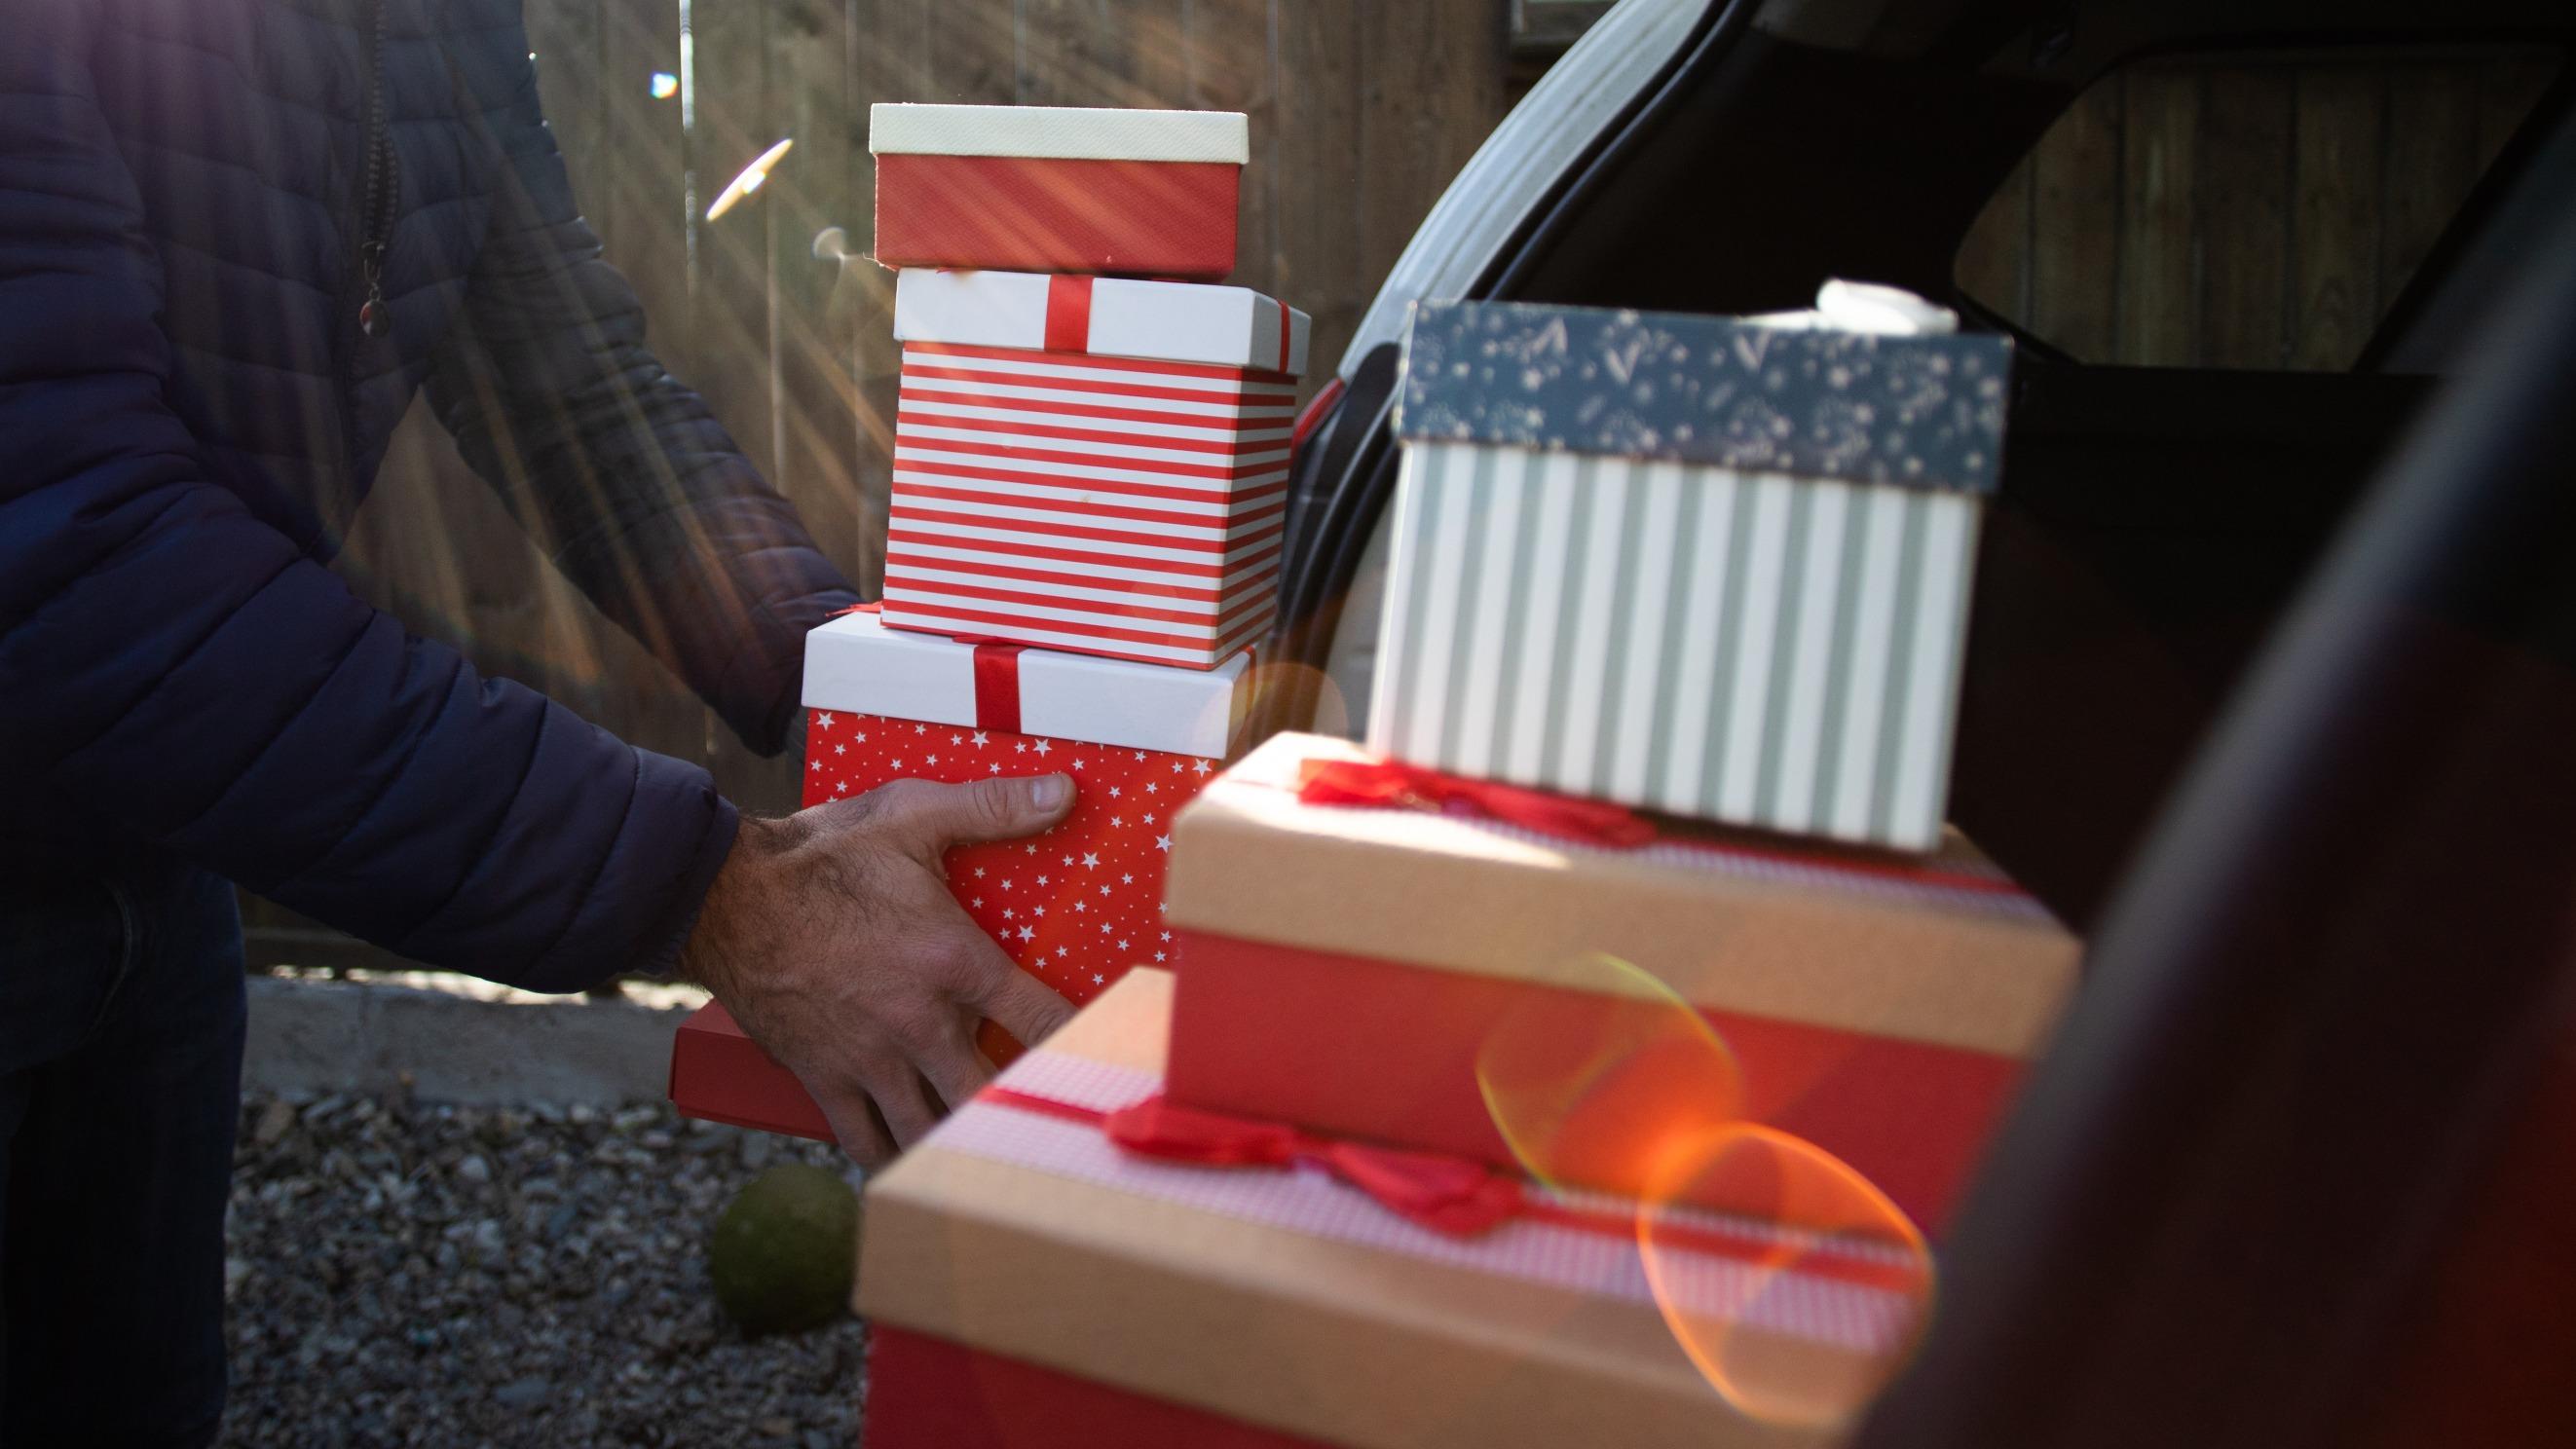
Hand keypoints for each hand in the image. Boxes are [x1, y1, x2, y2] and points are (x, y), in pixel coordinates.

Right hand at [679, 773, 1078, 1163]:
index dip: (1081, 1039)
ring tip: (993, 1149)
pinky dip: (894, 1157)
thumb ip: (993, 808)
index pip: (1041, 1018)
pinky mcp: (825, 1078)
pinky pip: (866, 1141)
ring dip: (963, 1140)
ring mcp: (870, 1059)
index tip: (1106, 1055)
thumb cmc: (821, 855)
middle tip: (1051, 1117)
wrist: (721, 897)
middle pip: (993, 1094)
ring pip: (933, 1129)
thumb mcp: (911, 815)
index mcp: (953, 961)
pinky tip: (915, 1161)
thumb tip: (1065, 791)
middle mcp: (919, 1023)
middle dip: (1024, 1109)